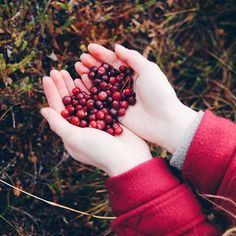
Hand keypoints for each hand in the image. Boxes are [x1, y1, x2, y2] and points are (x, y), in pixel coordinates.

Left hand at [41, 70, 151, 175]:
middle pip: (70, 102)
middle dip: (63, 86)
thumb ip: (58, 124)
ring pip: (84, 99)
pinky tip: (88, 78)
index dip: (52, 93)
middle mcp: (82, 126)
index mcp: (71, 132)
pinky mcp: (109, 117)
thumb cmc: (100, 151)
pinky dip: (92, 89)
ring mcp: (96, 120)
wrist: (129, 159)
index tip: (47, 77)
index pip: (58, 109)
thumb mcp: (75, 138)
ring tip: (70, 71)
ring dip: (76, 85)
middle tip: (57, 70)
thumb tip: (43, 110)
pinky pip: (98, 100)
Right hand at [75, 44, 196, 152]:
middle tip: (81, 59)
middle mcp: (125, 85)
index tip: (89, 48)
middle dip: (93, 65)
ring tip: (77, 67)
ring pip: (101, 85)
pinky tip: (80, 83)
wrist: (163, 121)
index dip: (102, 54)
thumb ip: (132, 58)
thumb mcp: (149, 70)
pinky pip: (100, 99)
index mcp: (134, 73)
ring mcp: (119, 98)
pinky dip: (90, 92)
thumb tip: (116, 47)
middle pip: (105, 73)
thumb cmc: (159, 93)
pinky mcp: (115, 111)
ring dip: (89, 76)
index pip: (115, 61)